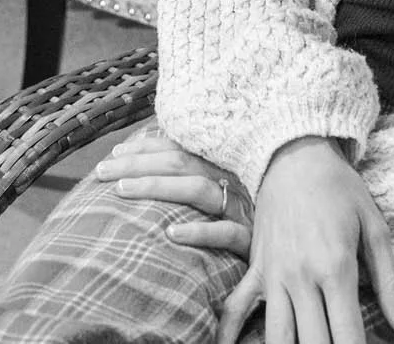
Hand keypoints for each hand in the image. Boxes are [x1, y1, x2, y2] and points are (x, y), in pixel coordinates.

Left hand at [92, 127, 250, 256]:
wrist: (292, 247)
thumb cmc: (248, 218)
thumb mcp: (223, 191)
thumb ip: (192, 176)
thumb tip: (142, 166)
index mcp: (221, 165)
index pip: (177, 147)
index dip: (144, 147)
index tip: (114, 154)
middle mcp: (230, 179)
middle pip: (180, 162)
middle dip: (137, 164)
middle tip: (101, 172)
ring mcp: (241, 208)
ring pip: (197, 189)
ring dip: (157, 187)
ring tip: (122, 191)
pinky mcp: (251, 239)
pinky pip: (225, 233)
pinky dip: (198, 232)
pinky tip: (170, 235)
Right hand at [219, 136, 393, 343]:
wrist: (295, 154)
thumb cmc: (341, 190)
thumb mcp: (376, 229)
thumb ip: (391, 285)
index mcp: (336, 268)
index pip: (347, 337)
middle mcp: (301, 277)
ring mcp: (273, 275)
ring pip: (277, 337)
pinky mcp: (255, 268)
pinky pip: (236, 308)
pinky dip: (229, 334)